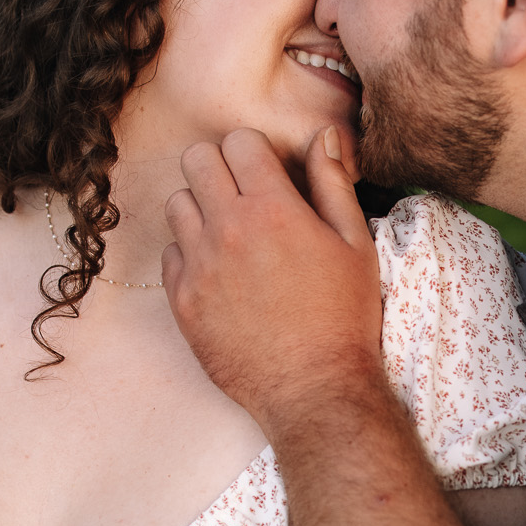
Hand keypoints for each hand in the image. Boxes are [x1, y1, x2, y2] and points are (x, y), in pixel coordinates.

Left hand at [163, 125, 384, 436]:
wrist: (314, 389)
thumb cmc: (344, 318)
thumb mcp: (355, 245)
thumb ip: (333, 184)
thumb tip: (323, 135)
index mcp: (273, 209)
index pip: (238, 141)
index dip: (253, 151)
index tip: (267, 173)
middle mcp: (228, 230)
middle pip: (195, 160)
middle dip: (219, 167)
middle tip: (242, 193)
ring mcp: (199, 266)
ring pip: (176, 204)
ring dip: (201, 207)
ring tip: (229, 232)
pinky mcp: (183, 301)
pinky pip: (170, 253)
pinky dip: (190, 254)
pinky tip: (220, 272)